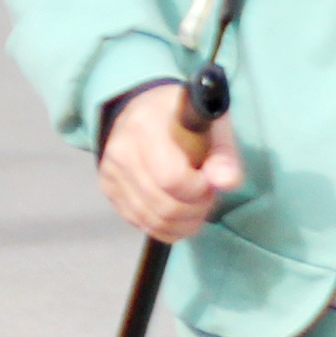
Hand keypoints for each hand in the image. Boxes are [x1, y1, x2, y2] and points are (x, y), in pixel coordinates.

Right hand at [99, 84, 241, 240]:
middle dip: (196, 209)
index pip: (172, 178)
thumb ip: (225, 155)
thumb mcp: (215, 125)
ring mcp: (110, 171)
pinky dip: (166, 227)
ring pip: (151, 220)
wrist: (147, 109)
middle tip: (210, 196)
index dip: (199, 190)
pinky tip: (181, 214)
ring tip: (199, 204)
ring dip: (184, 223)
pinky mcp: (108, 188)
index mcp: (147, 126)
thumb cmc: (187, 118)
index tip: (211, 182)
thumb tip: (227, 182)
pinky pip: (139, 222)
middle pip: (162, 204)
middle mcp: (121, 150)